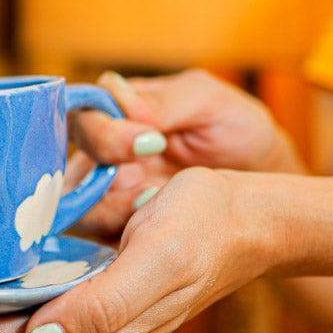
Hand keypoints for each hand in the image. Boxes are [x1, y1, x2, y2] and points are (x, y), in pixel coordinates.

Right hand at [67, 69, 302, 241]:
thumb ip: (164, 100)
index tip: (150, 141)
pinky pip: (91, 236)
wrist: (265, 187)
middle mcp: (102, 152)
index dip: (105, 130)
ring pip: (73, 203)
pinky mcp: (114, 229)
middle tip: (146, 180)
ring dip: (109, 207)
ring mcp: (105, 193)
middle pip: (66, 159)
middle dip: (104, 170)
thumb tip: (116, 97)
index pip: (83, 114)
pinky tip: (150, 228)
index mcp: (119, 112)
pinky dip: (115, 234)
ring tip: (154, 205)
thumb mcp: (210, 104)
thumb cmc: (238, 134)